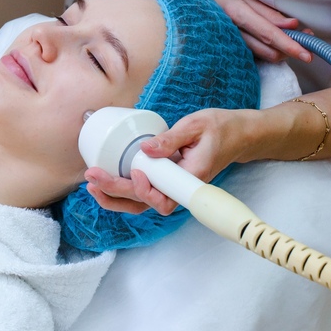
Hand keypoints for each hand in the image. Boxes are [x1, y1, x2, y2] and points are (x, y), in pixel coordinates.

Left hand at [82, 108, 247, 216]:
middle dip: (116, 193)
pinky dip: (123, 189)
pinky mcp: (168, 181)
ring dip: (115, 198)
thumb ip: (171, 138)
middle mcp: (182, 189)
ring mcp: (174, 187)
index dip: (145, 191)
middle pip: (146, 203)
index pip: (165, 199)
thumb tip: (145, 148)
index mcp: (192, 178)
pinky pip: (144, 192)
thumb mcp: (196, 126)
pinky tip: (104, 179)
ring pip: (142, 204)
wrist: (238, 135)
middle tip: (92, 177)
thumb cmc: (220, 129)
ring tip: (91, 183)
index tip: (135, 173)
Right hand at [207, 0, 312, 62]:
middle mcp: (232, 32)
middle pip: (268, 50)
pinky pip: (256, 56)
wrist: (193, 9)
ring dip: (281, 51)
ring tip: (289, 38)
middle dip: (289, 50)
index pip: (268, 34)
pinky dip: (269, 50)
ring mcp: (229, 45)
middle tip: (304, 39)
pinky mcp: (230, 52)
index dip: (289, 45)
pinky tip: (271, 41)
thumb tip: (293, 25)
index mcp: (237, 13)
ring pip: (264, 56)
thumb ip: (268, 12)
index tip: (306, 55)